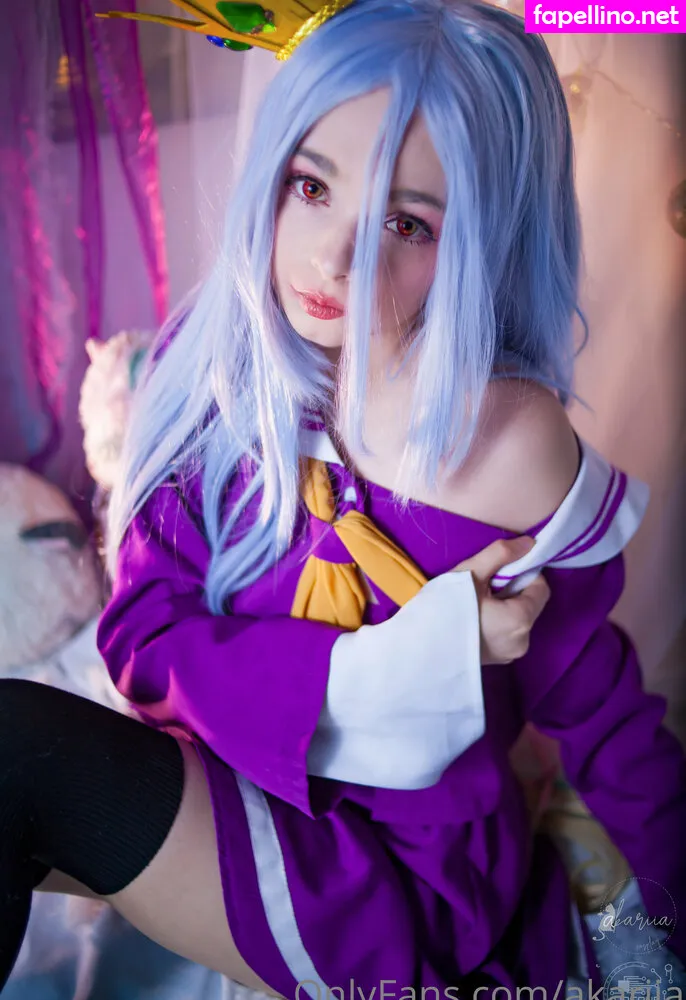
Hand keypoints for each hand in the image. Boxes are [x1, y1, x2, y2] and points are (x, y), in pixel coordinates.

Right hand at [453, 537, 548, 664]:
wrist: (418, 646)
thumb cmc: (443, 608)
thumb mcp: (471, 572)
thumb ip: (502, 554)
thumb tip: (530, 543)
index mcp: (520, 620)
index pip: (541, 588)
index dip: (523, 574)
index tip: (498, 572)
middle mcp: (522, 640)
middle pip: (530, 604)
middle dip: (512, 590)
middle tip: (482, 587)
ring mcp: (510, 654)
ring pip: (519, 618)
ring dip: (504, 606)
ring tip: (475, 604)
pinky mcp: (499, 660)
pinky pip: (508, 633)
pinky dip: (498, 622)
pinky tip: (474, 619)